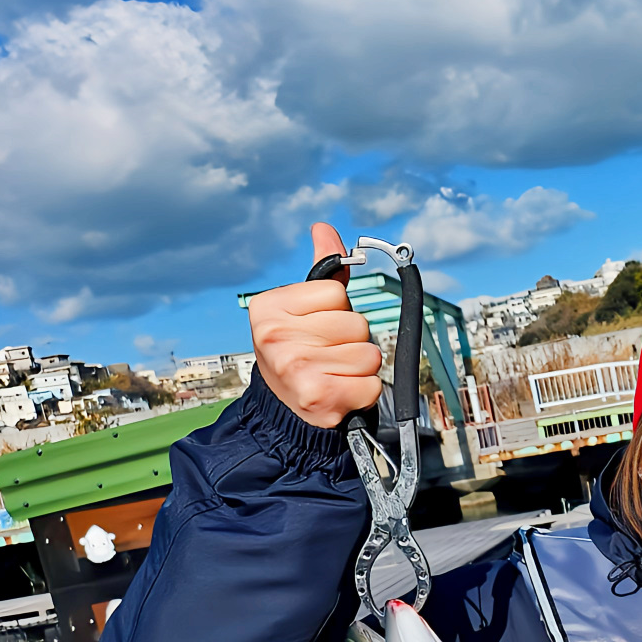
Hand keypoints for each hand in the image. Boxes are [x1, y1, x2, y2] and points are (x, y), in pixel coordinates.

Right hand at [247, 222, 383, 428]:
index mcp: (269, 308)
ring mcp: (296, 368)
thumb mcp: (301, 310)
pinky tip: (339, 393)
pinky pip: (372, 384)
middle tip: (326, 356)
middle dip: (351, 341)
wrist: (284, 412)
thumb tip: (324, 229)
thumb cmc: (298, 353)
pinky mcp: (319, 398)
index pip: (338, 293)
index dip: (337, 311)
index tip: (315, 329)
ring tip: (333, 374)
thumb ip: (321, 271)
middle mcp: (276, 336)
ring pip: (369, 354)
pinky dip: (363, 392)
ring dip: (360, 368)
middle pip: (357, 324)